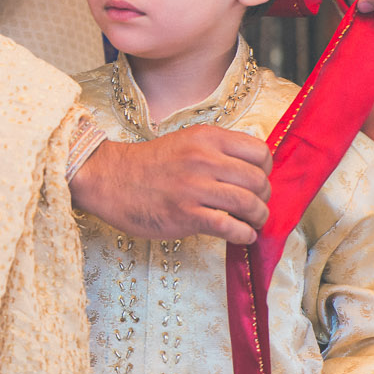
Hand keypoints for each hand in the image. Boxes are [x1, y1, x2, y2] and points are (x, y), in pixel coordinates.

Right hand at [68, 125, 271, 245]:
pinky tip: (241, 236)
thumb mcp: (186, 142)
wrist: (109, 179)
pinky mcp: (185, 215)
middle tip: (255, 206)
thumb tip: (251, 172)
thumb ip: (217, 151)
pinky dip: (243, 235)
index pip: (259, 152)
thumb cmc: (148, 165)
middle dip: (263, 198)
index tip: (256, 181)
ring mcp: (195, 188)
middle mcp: (204, 160)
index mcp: (207, 138)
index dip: (264, 170)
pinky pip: (229, 227)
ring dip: (258, 218)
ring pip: (249, 204)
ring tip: (251, 223)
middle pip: (258, 181)